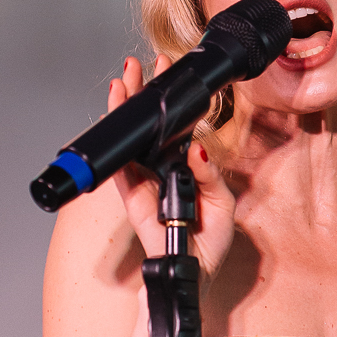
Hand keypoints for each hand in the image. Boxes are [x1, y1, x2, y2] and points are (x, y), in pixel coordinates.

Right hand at [107, 56, 236, 285]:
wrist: (193, 271)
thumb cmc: (210, 241)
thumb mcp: (222, 204)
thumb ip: (208, 176)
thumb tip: (195, 149)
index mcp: (189, 166)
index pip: (179, 126)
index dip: (174, 100)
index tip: (169, 73)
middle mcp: (165, 167)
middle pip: (151, 124)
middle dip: (144, 93)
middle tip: (138, 65)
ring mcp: (146, 179)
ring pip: (132, 138)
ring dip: (126, 109)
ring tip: (122, 81)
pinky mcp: (132, 195)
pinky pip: (120, 166)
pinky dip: (116, 144)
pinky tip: (114, 118)